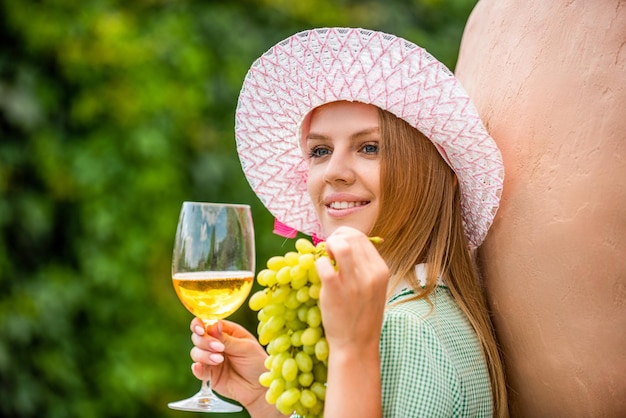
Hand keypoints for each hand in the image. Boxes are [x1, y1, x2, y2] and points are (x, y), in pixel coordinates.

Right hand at [189, 318, 277, 415]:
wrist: (259, 388)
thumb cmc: (257, 363)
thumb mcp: (246, 348)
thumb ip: (228, 339)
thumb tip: (213, 325)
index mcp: (227, 332)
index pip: (208, 323)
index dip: (201, 325)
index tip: (201, 330)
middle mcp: (216, 343)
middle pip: (198, 337)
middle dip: (204, 341)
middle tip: (218, 348)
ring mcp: (211, 359)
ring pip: (196, 352)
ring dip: (204, 355)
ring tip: (219, 360)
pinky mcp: (209, 374)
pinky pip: (198, 370)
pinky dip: (197, 368)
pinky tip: (199, 368)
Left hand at [315, 226, 389, 349]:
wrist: (356, 344)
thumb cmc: (362, 316)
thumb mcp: (373, 288)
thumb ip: (364, 267)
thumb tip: (345, 245)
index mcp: (381, 270)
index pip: (363, 238)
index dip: (345, 236)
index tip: (336, 244)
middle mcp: (370, 274)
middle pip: (352, 238)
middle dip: (336, 237)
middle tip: (328, 249)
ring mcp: (353, 283)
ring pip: (341, 246)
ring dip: (329, 245)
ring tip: (326, 255)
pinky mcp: (335, 291)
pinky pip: (324, 264)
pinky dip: (318, 262)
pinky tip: (319, 270)